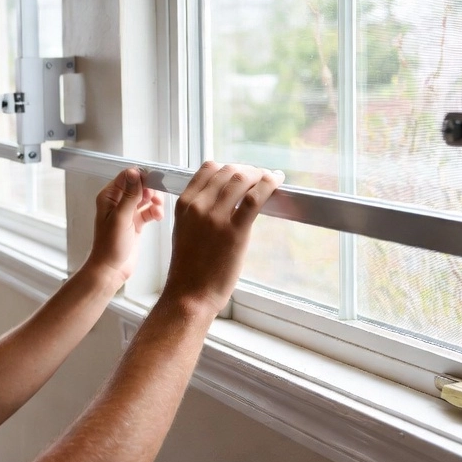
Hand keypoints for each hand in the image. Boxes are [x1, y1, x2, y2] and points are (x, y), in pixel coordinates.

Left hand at [83, 168, 163, 286]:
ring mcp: (127, 211)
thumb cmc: (110, 247)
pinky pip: (149, 210)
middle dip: (151, 190)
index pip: (127, 176)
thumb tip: (134, 172)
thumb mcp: (121, 218)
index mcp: (109, 196)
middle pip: (139, 185)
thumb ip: (129, 195)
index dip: (142, 178)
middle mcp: (117, 201)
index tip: (155, 183)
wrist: (111, 269)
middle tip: (157, 200)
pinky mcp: (136, 221)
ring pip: (146, 197)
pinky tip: (157, 217)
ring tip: (158, 211)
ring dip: (155, 201)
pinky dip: (155, 211)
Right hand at [164, 162, 282, 316]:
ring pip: (241, 179)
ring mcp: (216, 217)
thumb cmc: (189, 268)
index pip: (208, 168)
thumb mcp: (185, 230)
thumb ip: (198, 210)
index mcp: (184, 204)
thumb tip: (221, 197)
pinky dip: (269, 184)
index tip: (241, 172)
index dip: (228, 166)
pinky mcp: (235, 231)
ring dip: (260, 174)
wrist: (190, 295)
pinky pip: (255, 198)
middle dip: (247, 170)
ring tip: (269, 179)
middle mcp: (198, 206)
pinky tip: (277, 181)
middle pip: (228, 171)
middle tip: (259, 177)